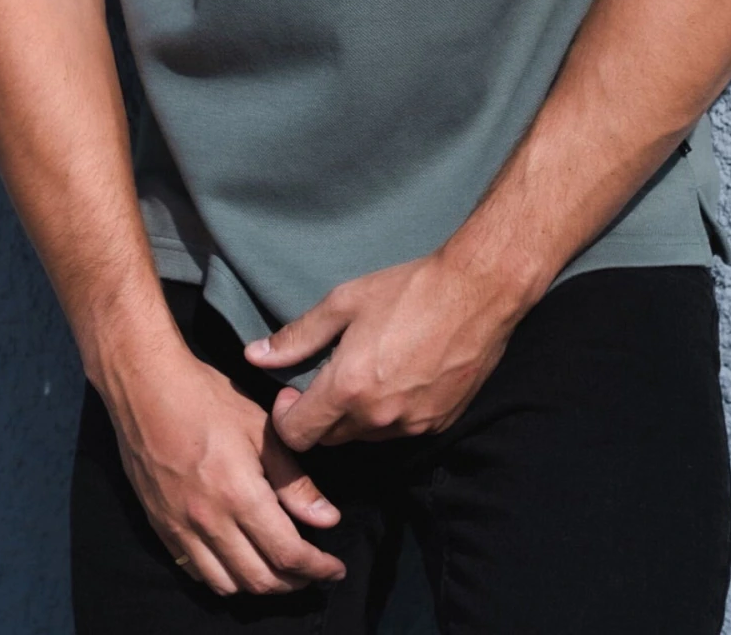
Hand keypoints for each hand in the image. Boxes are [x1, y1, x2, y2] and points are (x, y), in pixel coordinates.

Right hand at [111, 349, 348, 596]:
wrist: (145, 387)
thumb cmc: (207, 398)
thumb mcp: (260, 428)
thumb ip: (293, 480)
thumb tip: (327, 520)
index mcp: (238, 494)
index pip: (287, 553)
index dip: (317, 569)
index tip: (336, 569)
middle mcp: (208, 521)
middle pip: (259, 580)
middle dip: (294, 583)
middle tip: (313, 571)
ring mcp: (180, 528)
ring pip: (228, 585)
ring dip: (260, 585)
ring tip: (279, 568)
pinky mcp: (161, 527)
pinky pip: (196, 573)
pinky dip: (224, 578)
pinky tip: (238, 560)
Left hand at [243, 250, 519, 448]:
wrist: (476, 293)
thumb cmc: (408, 290)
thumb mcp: (344, 302)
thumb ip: (297, 336)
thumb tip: (253, 356)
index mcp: (348, 389)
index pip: (298, 435)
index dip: (286, 418)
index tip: (292, 391)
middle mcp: (377, 418)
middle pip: (330, 439)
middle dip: (320, 416)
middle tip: (326, 378)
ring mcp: (410, 426)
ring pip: (365, 437)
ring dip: (355, 416)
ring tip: (364, 373)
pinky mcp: (437, 425)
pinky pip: (399, 432)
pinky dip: (389, 414)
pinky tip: (397, 378)